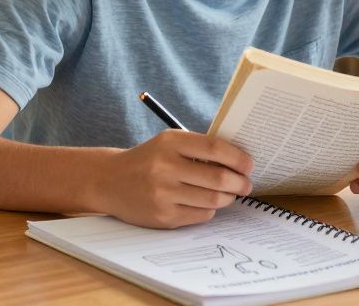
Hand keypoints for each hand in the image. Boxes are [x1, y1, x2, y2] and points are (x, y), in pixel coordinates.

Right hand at [95, 130, 252, 228]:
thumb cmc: (148, 160)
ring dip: (228, 197)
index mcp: (169, 142)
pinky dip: (210, 209)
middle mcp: (165, 167)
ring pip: (213, 199)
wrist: (110, 181)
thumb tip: (239, 162)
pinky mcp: (163, 216)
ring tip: (229, 193)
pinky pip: (201, 215)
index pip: (215, 148)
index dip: (238, 158)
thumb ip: (199, 148)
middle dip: (239, 182)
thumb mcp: (168, 144)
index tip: (249, 165)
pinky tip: (206, 203)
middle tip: (246, 184)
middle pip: (218, 177)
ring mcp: (163, 193)